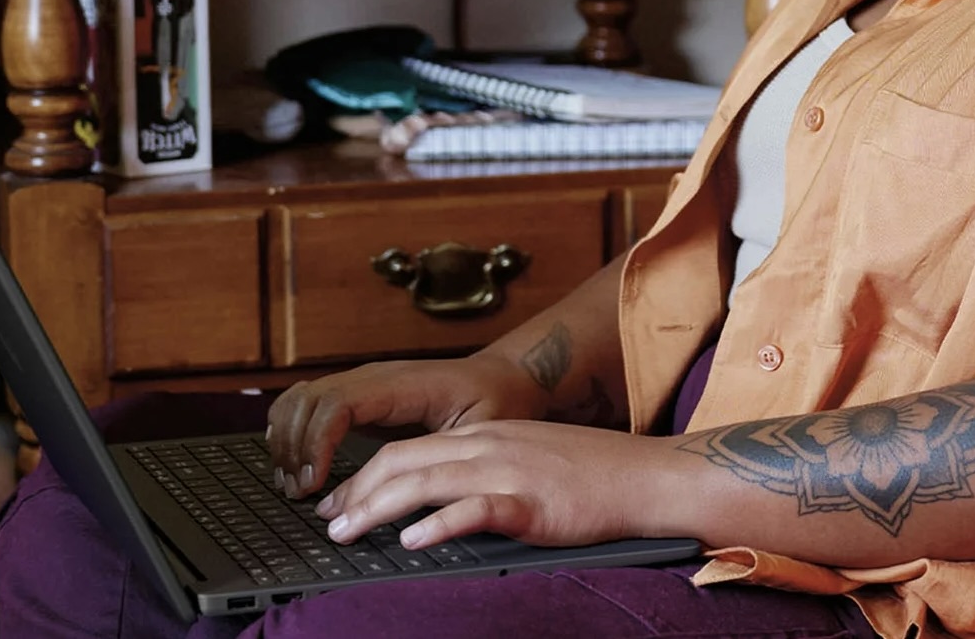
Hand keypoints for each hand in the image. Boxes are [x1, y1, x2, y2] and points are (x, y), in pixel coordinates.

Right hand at [267, 354, 548, 496]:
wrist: (500, 378)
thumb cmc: (494, 404)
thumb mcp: (482, 431)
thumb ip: (447, 458)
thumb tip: (413, 494)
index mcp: (401, 384)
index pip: (338, 402)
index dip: (316, 442)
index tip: (314, 483)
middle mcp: (373, 376)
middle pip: (309, 399)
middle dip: (295, 447)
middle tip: (300, 493)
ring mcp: (362, 382)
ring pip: (301, 397)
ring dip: (288, 439)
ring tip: (295, 485)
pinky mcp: (357, 395)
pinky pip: (309, 401)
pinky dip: (293, 430)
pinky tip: (296, 463)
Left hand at [315, 420, 682, 550]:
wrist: (646, 475)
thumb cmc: (593, 474)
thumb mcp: (529, 459)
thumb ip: (486, 472)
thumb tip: (442, 501)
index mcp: (486, 434)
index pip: (409, 448)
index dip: (366, 475)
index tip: (339, 502)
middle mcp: (490, 444)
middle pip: (405, 460)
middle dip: (358, 491)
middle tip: (329, 522)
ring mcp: (510, 469)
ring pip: (428, 481)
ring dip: (380, 508)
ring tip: (349, 532)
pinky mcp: (532, 501)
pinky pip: (476, 508)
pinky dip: (439, 524)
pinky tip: (414, 541)